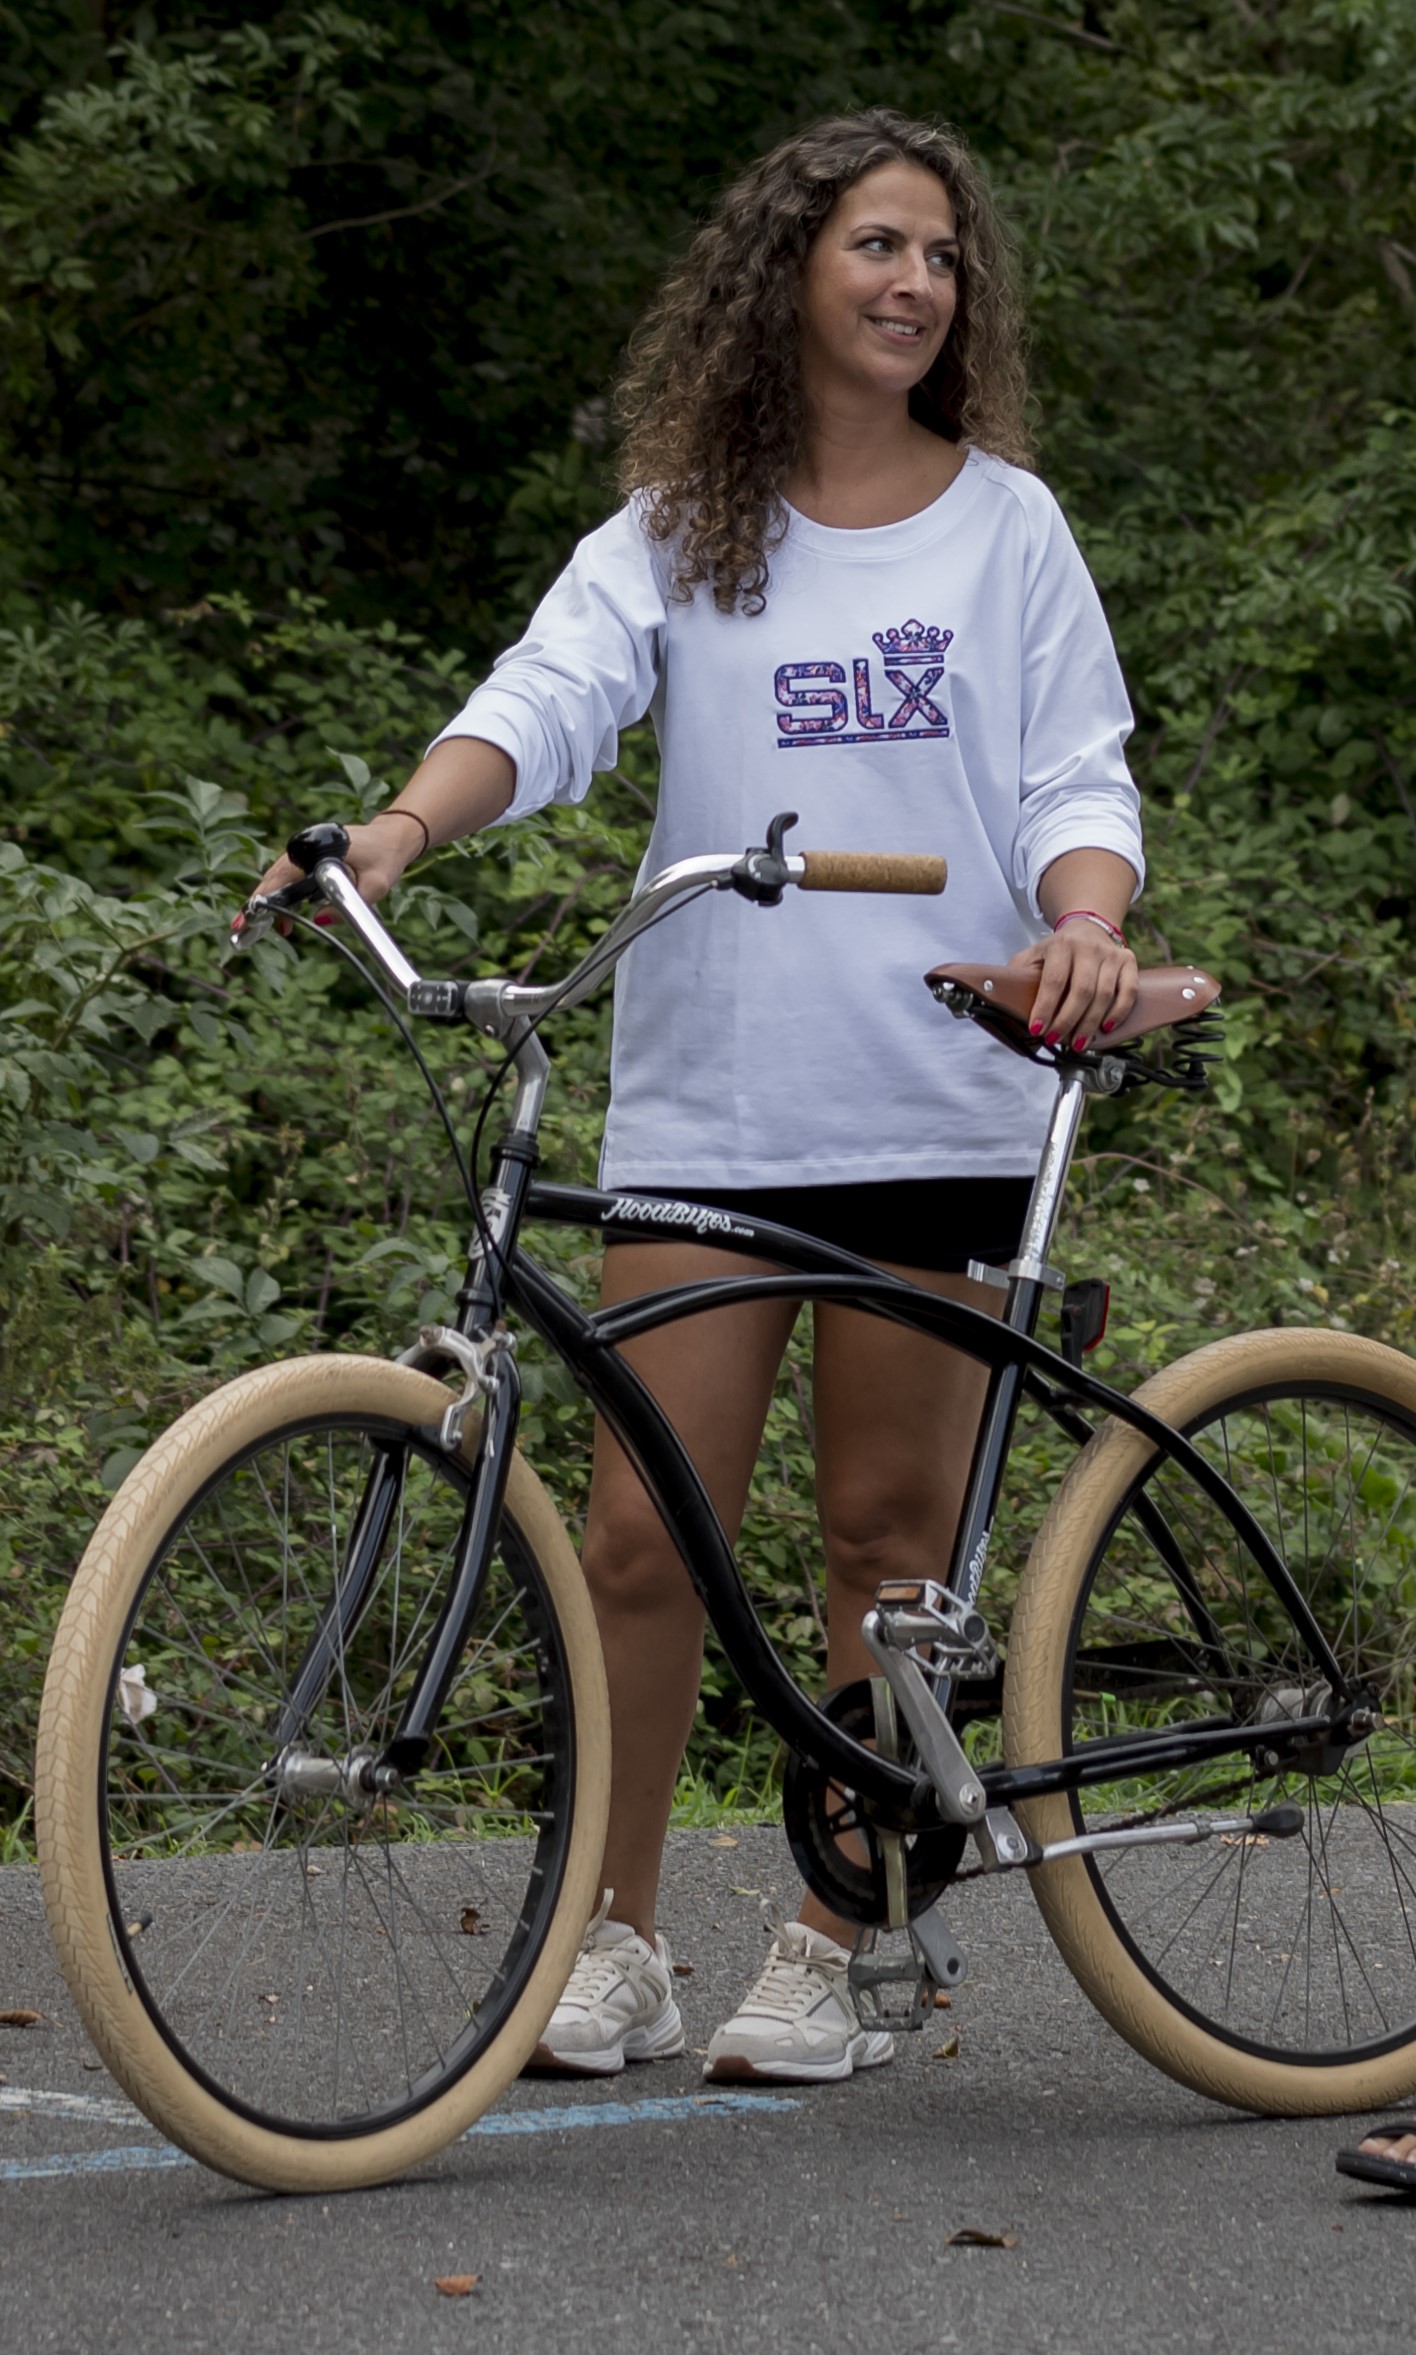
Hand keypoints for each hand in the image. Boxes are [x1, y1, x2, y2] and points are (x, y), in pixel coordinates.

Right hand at [235, 815, 418, 934]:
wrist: (392, 838)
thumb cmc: (385, 859)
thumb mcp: (377, 886)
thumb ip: (351, 903)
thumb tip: (319, 919)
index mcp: (318, 849)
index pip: (283, 875)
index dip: (264, 896)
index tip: (248, 914)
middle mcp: (306, 847)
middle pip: (273, 877)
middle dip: (256, 904)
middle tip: (240, 929)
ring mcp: (305, 851)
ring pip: (277, 878)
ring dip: (266, 902)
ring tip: (255, 928)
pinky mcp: (308, 857)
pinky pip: (287, 878)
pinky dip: (279, 896)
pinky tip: (281, 919)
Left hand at [1008, 923, 1137, 1051]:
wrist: (1088, 927)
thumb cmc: (1057, 950)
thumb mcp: (1033, 954)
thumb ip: (1018, 974)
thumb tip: (997, 999)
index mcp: (1061, 944)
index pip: (1053, 980)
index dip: (1045, 1008)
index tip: (1037, 1030)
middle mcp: (1088, 948)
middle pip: (1081, 991)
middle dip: (1067, 1021)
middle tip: (1056, 1040)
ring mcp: (1111, 954)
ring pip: (1105, 995)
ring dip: (1090, 1024)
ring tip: (1078, 1043)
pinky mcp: (1128, 961)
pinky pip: (1128, 991)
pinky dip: (1118, 1013)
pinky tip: (1105, 1028)